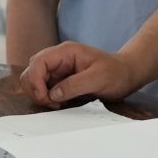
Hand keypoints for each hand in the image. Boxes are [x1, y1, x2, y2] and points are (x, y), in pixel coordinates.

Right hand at [20, 41, 137, 107]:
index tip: (45, 97)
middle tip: (52, 104)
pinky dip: (47, 98)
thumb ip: (74, 85)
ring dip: (40, 95)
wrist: (126, 75)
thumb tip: (53, 94)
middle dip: (35, 89)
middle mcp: (58, 59)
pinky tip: (60, 104)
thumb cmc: (116, 73)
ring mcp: (58, 70)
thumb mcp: (98, 79)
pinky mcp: (60, 81)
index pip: (38, 62)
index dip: (35, 80)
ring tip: (57, 105)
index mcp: (66, 52)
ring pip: (35, 81)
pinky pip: (44, 89)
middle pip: (31, 71)